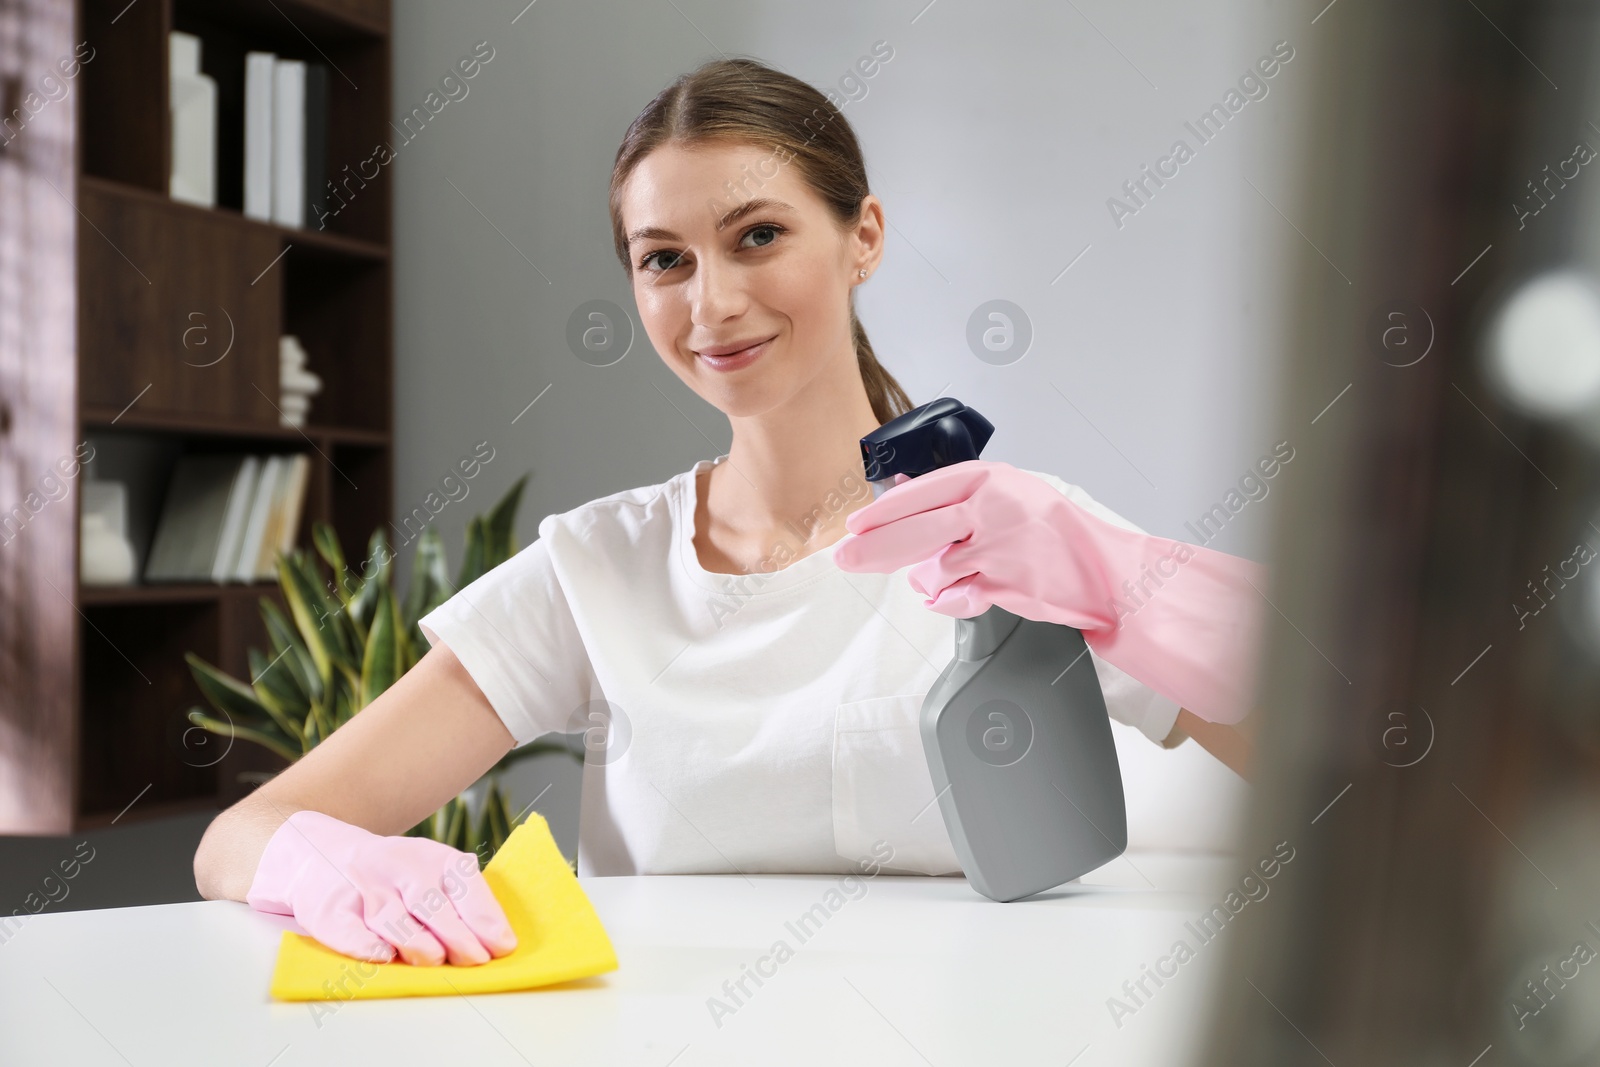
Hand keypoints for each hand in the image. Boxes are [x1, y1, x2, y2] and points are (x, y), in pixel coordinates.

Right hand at [246, 809, 517, 965]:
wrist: (316, 852)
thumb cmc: (391, 877)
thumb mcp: (430, 873)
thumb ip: (460, 903)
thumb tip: (494, 944)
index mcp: (433, 857)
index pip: (464, 883)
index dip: (484, 916)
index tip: (501, 946)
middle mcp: (398, 868)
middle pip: (431, 903)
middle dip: (457, 935)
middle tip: (475, 960)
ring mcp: (362, 886)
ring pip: (392, 917)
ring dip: (416, 942)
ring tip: (435, 960)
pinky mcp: (329, 908)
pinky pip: (348, 928)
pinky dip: (366, 944)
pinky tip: (385, 956)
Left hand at [832, 460, 1265, 724]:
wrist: (1110, 573)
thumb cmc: (1061, 536)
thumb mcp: (1012, 499)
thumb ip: (962, 502)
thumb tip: (907, 499)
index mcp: (992, 479)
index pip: (924, 491)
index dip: (885, 510)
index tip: (855, 523)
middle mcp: (992, 508)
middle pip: (917, 529)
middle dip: (874, 548)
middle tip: (844, 559)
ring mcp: (998, 547)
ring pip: (937, 568)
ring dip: (936, 579)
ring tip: (964, 575)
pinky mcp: (1005, 584)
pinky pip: (957, 597)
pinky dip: (956, 600)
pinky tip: (970, 594)